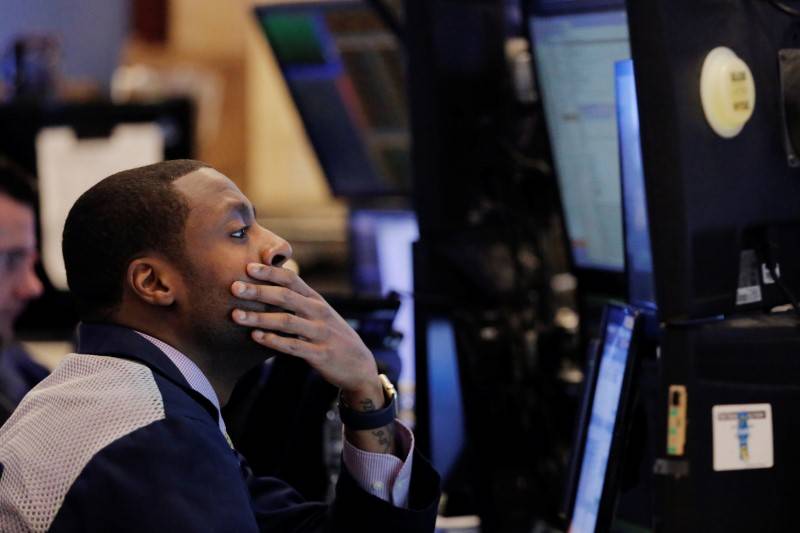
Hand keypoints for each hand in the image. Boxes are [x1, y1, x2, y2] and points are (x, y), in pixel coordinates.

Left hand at [230, 263, 381, 398]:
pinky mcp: (320, 354)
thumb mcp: (320, 314)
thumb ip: (299, 301)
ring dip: (260, 318)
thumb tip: (269, 285)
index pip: (292, 280)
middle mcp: (319, 313)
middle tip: (234, 287)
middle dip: (259, 291)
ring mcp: (320, 333)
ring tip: (235, 315)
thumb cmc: (331, 336)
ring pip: (286, 321)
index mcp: (316, 300)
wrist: (359, 366)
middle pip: (286, 297)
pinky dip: (273, 341)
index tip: (248, 267)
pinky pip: (293, 346)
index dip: (270, 272)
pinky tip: (256, 337)